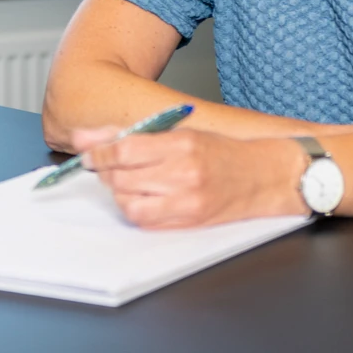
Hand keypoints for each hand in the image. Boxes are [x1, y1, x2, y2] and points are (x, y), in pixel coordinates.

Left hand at [73, 126, 307, 228]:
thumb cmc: (224, 151)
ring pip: (128, 201)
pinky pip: (145, 221)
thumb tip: (86, 137)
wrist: (266, 175)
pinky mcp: (190, 221)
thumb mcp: (180, 131)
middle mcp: (184, 172)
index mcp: (181, 143)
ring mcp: (187, 201)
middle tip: (105, 164)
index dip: (98, 152)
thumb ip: (131, 133)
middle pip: (122, 176)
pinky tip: (140, 197)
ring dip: (118, 191)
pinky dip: (134, 209)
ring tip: (126, 180)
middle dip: (105, 171)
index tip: (87, 153)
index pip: (125, 149)